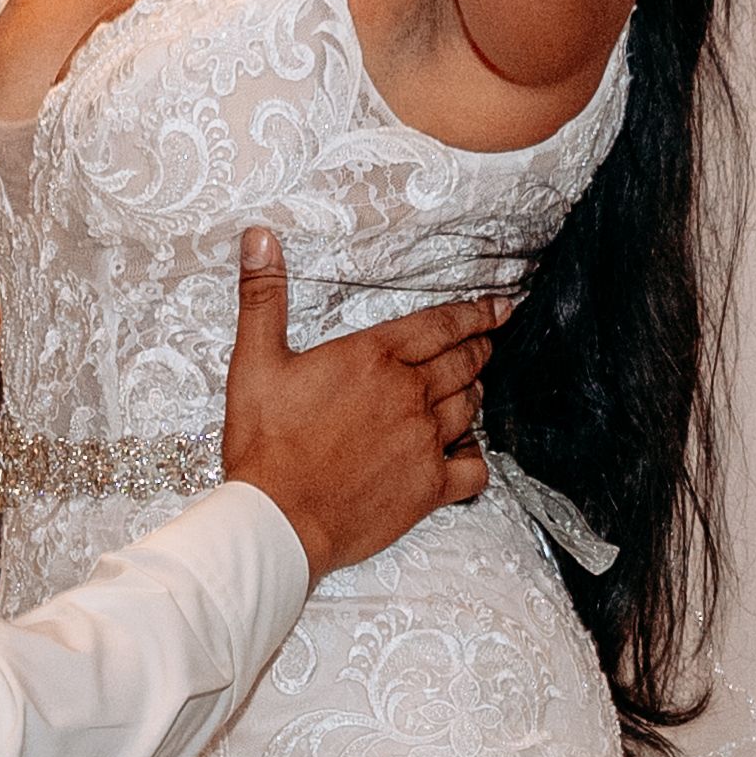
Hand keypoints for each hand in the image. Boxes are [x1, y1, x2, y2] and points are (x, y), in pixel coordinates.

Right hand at [219, 226, 500, 576]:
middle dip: (480, 348)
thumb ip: (263, 297)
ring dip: (475, 393)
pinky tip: (466, 451)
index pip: (441, 325)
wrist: (278, 519)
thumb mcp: (255, 362)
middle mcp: (408, 395)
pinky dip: (477, 456)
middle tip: (490, 342)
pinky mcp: (430, 487)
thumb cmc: (265, 445)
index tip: (500, 308)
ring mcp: (424, 441)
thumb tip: (260, 237)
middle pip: (463, 362)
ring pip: (470, 407)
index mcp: (373, 358)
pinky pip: (476, 467)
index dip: (475, 313)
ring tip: (474, 386)